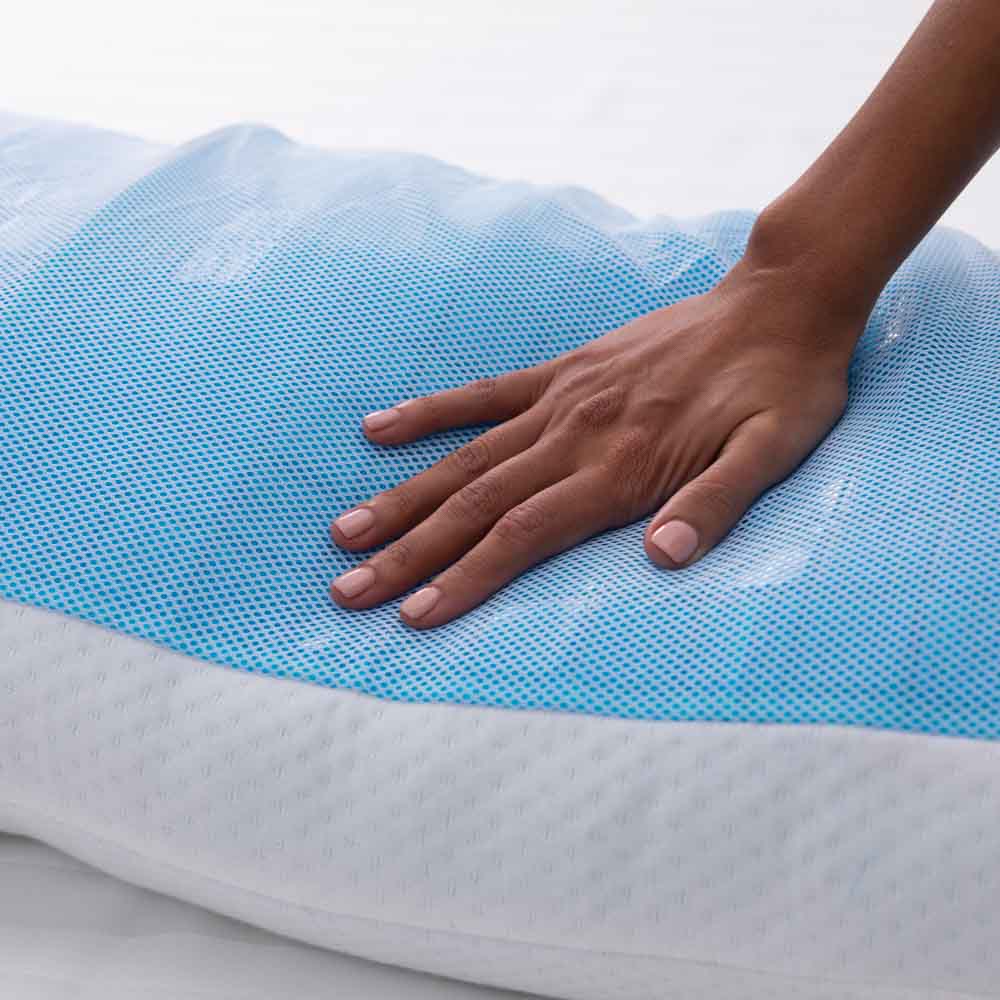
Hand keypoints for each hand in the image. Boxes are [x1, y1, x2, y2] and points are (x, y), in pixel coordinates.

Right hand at [329, 257, 860, 628]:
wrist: (780, 301)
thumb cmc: (784, 387)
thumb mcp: (775, 451)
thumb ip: (716, 503)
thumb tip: (662, 559)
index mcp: (621, 467)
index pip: (524, 535)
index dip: (465, 578)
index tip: (414, 616)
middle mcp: (576, 435)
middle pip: (476, 504)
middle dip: (411, 553)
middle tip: (348, 590)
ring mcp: (561, 399)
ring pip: (465, 457)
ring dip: (404, 498)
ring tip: (346, 531)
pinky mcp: (562, 370)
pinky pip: (483, 393)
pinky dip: (430, 412)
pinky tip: (378, 429)